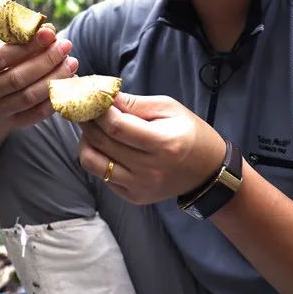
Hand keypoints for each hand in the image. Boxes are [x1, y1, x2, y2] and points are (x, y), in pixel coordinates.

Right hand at [0, 25, 78, 129]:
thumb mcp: (5, 47)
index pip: (0, 56)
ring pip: (29, 97)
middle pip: (17, 78)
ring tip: (72, 62)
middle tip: (66, 46)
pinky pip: (37, 113)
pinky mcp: (14, 122)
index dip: (27, 45)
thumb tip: (49, 30)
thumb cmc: (2, 63)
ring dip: (54, 78)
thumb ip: (24, 37)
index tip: (50, 33)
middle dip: (45, 61)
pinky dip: (55, 97)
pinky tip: (69, 82)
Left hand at [78, 92, 225, 204]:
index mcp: (162, 143)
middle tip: (85, 109)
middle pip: (101, 142)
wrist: (207, 171)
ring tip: (93, 129)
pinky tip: (108, 147)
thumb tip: (104, 96)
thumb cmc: (188, 132)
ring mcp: (139, 187)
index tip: (92, 98)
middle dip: (87, 122)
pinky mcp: (134, 197)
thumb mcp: (168, 108)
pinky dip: (98, 158)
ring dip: (86, 142)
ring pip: (92, 163)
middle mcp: (149, 169)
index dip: (98, 110)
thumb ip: (134, 103)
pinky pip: (102, 176)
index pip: (116, 126)